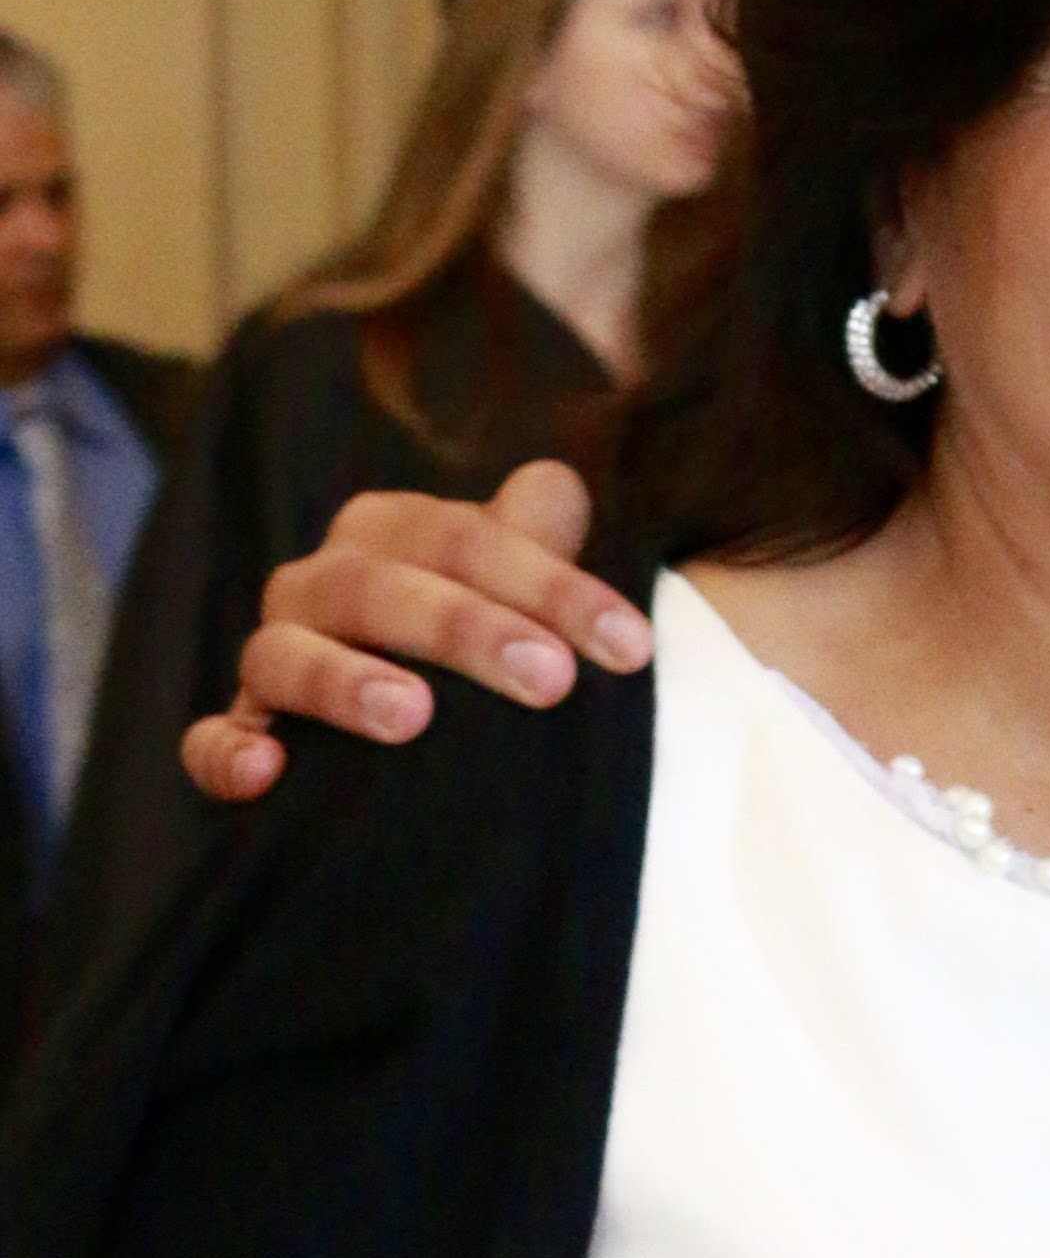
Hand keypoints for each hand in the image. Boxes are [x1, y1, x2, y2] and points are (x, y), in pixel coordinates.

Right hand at [180, 460, 651, 804]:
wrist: (425, 742)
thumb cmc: (483, 649)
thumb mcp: (518, 593)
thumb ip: (534, 538)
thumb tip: (557, 484)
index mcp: (389, 536)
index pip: (466, 540)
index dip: (551, 586)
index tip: (630, 648)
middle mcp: (320, 585)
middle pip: (380, 587)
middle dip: (468, 630)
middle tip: (551, 682)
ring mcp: (271, 658)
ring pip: (284, 653)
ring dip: (343, 680)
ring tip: (412, 717)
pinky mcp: (242, 734)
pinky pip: (210, 742)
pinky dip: (227, 753)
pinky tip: (267, 772)